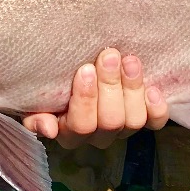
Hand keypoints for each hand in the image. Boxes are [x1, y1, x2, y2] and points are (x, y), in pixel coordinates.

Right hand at [23, 48, 168, 149]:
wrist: (76, 68)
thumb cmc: (49, 85)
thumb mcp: (33, 100)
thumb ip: (34, 116)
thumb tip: (48, 129)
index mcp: (68, 132)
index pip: (81, 126)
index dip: (85, 100)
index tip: (85, 69)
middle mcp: (97, 134)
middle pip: (109, 122)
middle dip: (110, 86)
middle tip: (109, 56)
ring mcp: (121, 127)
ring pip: (132, 121)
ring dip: (132, 89)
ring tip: (129, 60)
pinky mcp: (143, 119)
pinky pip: (155, 122)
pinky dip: (156, 108)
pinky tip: (153, 88)